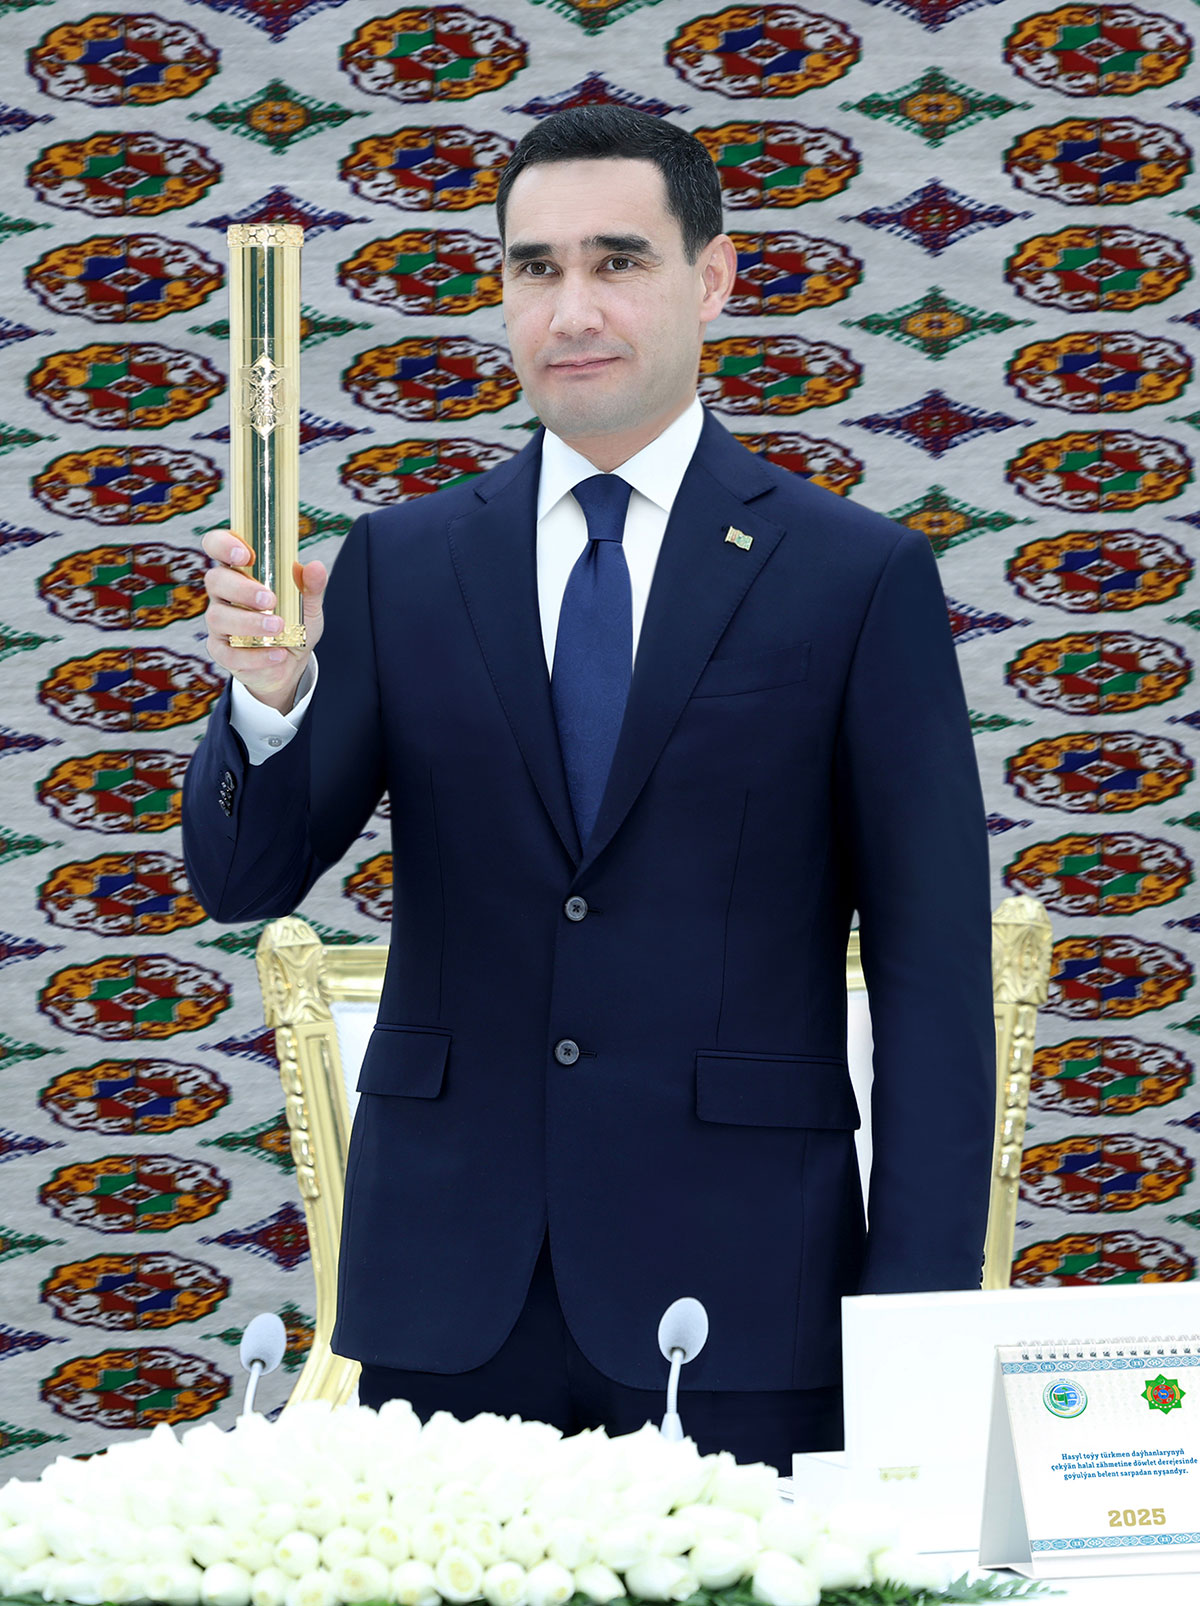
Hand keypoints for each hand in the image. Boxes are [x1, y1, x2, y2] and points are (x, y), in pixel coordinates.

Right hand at [202, 529, 327, 712]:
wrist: (290, 663)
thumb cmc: (293, 623)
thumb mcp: (308, 604)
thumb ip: (312, 585)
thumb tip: (316, 567)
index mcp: (240, 572)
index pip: (217, 546)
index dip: (223, 545)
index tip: (245, 555)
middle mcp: (224, 594)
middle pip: (216, 580)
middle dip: (242, 589)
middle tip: (270, 600)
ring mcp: (219, 623)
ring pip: (218, 617)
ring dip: (249, 622)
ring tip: (278, 628)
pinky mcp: (220, 651)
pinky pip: (229, 652)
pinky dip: (255, 655)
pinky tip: (277, 654)